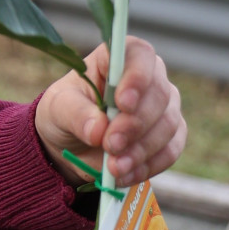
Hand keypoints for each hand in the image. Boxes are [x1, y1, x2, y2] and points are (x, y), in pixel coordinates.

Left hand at [34, 37, 185, 191]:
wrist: (71, 144)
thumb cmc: (64, 112)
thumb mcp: (58, 109)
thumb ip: (76, 114)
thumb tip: (98, 129)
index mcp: (118, 58)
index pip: (139, 55)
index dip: (137, 77)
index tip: (123, 103)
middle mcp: (148, 77)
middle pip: (159, 94)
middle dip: (135, 124)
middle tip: (110, 145)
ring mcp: (163, 106)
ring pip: (168, 125)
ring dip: (141, 149)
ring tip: (113, 167)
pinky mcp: (170, 135)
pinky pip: (170, 150)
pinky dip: (148, 165)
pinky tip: (124, 174)